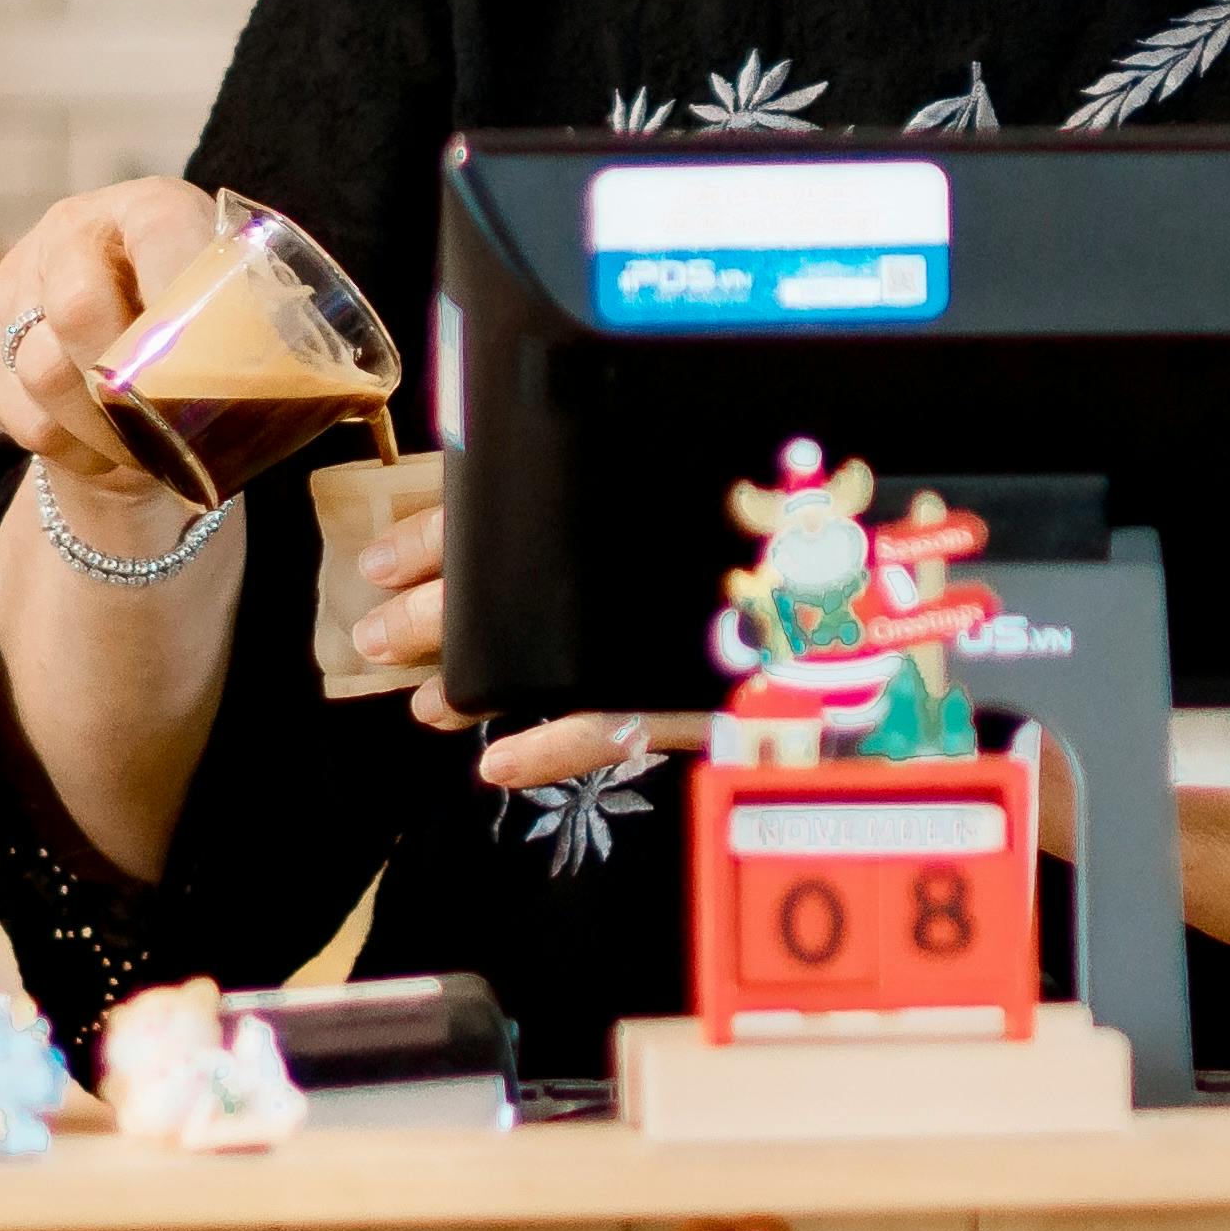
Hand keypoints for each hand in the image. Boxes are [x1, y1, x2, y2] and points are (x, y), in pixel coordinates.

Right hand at [0, 177, 234, 565]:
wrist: (125, 343)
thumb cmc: (205, 330)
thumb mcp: (241, 314)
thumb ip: (271, 333)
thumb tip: (346, 393)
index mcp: (152, 207)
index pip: (160, 232)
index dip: (179, 291)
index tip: (203, 355)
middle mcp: (74, 229)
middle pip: (78, 307)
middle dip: (122, 383)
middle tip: (162, 426)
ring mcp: (18, 279)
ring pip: (42, 371)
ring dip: (95, 431)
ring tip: (139, 456)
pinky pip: (11, 409)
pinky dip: (60, 448)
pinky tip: (99, 456)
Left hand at [309, 483, 680, 787]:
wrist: (856, 568)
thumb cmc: (696, 535)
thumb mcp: (630, 483)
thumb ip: (569, 473)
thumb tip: (485, 464)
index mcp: (599, 509)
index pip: (489, 517)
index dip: (426, 542)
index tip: (375, 566)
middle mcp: (619, 568)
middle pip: (504, 593)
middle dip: (425, 621)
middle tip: (373, 642)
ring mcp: (651, 636)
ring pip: (541, 667)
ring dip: (468, 687)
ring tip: (424, 706)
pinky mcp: (687, 693)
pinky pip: (612, 729)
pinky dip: (550, 751)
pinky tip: (497, 766)